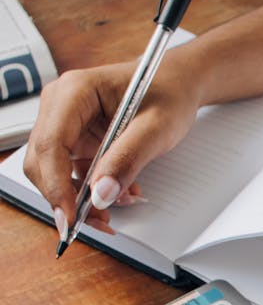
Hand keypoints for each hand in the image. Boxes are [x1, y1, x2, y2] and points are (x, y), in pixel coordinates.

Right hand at [24, 51, 200, 239]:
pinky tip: (119, 192)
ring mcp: (66, 125)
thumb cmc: (168, 92)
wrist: (177, 84)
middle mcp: (61, 107)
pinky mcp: (76, 141)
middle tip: (100, 221)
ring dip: (81, 199)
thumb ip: (128, 159)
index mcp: (75, 92)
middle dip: (67, 198)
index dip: (56, 185)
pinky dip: (92, 191)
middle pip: (43, 162)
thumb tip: (101, 194)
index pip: (49, 144)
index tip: (71, 217)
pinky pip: (72, 174)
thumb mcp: (156, 127)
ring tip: (119, 204)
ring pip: (54, 173)